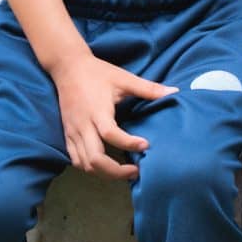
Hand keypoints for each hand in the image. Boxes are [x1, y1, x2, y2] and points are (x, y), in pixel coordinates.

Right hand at [51, 52, 176, 179]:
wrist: (68, 68)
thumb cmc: (98, 72)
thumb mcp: (124, 78)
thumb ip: (148, 88)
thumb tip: (174, 92)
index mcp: (97, 111)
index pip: (111, 134)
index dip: (129, 143)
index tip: (146, 145)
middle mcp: (83, 125)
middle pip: (95, 159)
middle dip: (116, 171)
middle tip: (136, 171)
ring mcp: (72, 132)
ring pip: (84, 164)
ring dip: (104, 173)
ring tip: (124, 172)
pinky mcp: (67, 135)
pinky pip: (76, 160)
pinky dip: (90, 168)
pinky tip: (105, 166)